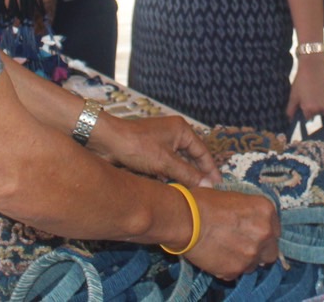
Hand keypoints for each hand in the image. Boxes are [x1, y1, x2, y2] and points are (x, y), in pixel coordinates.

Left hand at [90, 113, 221, 186]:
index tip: (217, 185)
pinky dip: (169, 175)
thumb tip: (208, 186)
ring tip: (190, 192)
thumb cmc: (136, 146)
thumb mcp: (165, 162)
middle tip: (206, 191)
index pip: (202, 152)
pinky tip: (170, 187)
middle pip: (191, 157)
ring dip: (182, 176)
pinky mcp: (149, 150)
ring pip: (177, 162)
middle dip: (197, 174)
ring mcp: (160, 141)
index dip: (210, 169)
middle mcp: (173, 133)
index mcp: (181, 130)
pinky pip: (165, 164)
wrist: (105, 141)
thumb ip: (188, 174)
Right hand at [183, 187, 280, 279]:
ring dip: (244, 260)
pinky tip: (217, 257)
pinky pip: (237, 273)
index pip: (275, 229)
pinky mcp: (236, 269)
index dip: (263, 233)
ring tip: (226, 251)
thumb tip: (247, 216)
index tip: (253, 234)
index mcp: (265, 210)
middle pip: (271, 251)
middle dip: (260, 250)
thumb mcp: (232, 196)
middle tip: (244, 246)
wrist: (185, 219)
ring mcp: (251, 253)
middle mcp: (264, 232)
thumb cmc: (204, 203)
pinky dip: (229, 268)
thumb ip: (247, 210)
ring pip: (254, 265)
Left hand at [284, 59, 323, 120]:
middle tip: (307, 98)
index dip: (303, 111)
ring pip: (321, 111)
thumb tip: (289, 120)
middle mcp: (319, 109)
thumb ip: (291, 110)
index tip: (302, 104)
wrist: (312, 69)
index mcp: (309, 109)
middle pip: (314, 115)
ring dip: (318, 108)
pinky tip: (319, 96)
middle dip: (310, 110)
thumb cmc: (301, 82)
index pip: (306, 118)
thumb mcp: (293, 96)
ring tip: (313, 96)